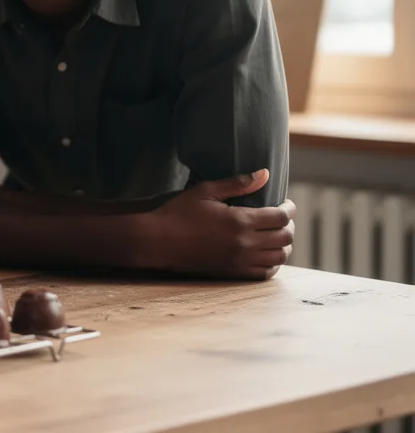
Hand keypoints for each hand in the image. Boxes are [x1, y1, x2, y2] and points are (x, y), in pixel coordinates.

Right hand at [139, 169, 294, 279]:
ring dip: (284, 245)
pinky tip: (267, 254)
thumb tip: (264, 174)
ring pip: (279, 257)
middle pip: (285, 237)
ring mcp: (240, 260)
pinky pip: (265, 273)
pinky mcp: (233, 273)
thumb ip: (237, 183)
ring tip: (276, 236)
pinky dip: (273, 264)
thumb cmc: (178, 213)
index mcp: (240, 221)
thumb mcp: (205, 191)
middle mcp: (244, 243)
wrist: (158, 241)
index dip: (289, 209)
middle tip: (282, 218)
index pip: (280, 217)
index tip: (286, 204)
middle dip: (289, 226)